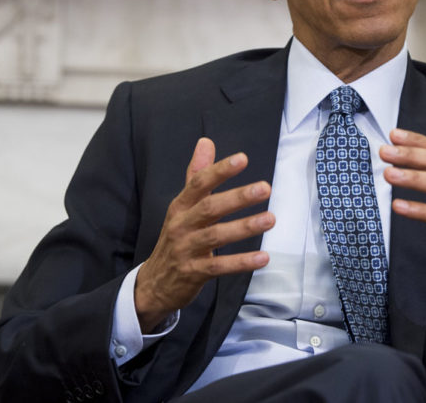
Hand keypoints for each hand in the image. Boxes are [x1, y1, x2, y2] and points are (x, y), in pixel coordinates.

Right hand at [134, 137, 273, 331]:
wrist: (154, 283)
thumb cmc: (176, 238)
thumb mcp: (183, 207)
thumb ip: (197, 175)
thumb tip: (206, 141)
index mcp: (180, 206)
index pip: (198, 182)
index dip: (219, 170)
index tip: (242, 159)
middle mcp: (181, 225)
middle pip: (209, 207)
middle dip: (237, 197)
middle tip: (265, 188)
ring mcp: (186, 249)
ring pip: (215, 236)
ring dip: (244, 227)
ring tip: (270, 219)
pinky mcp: (193, 273)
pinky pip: (219, 267)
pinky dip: (241, 262)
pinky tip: (263, 258)